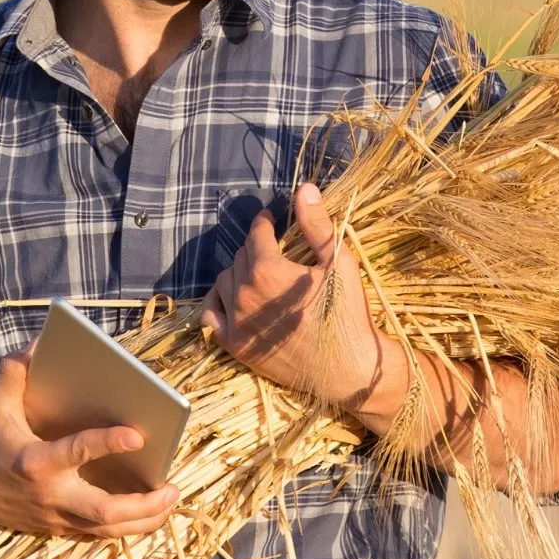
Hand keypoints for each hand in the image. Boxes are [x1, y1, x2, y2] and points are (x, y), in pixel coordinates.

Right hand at [0, 347, 180, 539]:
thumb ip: (17, 371)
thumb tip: (43, 343)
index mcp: (34, 461)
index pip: (77, 452)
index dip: (108, 443)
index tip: (139, 435)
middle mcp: (47, 495)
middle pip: (102, 510)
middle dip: (142, 504)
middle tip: (172, 487)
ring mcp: (53, 518)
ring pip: (105, 531)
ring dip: (142, 521)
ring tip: (170, 501)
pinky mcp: (55, 529)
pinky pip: (96, 535)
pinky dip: (125, 527)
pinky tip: (148, 514)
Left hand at [199, 182, 388, 410]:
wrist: (348, 370)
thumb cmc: (346, 313)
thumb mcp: (338, 262)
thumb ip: (316, 224)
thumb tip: (304, 188)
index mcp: (267, 269)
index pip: (256, 233)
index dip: (265, 222)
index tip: (271, 220)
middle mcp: (244, 293)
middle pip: (241, 255)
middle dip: (256, 248)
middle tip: (272, 249)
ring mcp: (236, 321)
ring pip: (224, 281)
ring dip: (239, 272)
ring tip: (257, 273)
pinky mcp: (236, 346)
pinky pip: (210, 316)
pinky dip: (216, 302)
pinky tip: (230, 298)